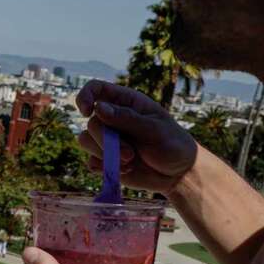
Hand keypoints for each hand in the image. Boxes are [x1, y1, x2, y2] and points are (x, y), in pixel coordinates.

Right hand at [75, 80, 198, 193]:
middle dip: (107, 141)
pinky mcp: (104, 159)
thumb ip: (127, 118)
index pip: (96, 89)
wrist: (177, 174)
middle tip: (130, 154)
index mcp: (126, 103)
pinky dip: (105, 168)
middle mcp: (112, 118)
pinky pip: (90, 161)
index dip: (85, 96)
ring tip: (130, 162)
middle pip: (92, 123)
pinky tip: (125, 169)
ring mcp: (107, 139)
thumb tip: (98, 108)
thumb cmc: (172, 144)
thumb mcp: (155, 129)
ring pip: (85, 141)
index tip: (87, 112)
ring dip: (106, 155)